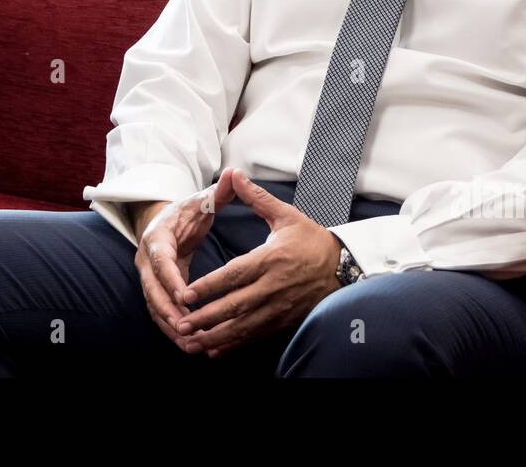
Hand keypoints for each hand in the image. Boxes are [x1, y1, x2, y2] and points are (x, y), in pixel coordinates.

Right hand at [133, 169, 238, 351]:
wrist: (166, 221)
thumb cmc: (186, 211)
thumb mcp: (202, 200)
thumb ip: (219, 191)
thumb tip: (235, 173)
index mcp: (158, 237)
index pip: (160, 260)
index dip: (170, 278)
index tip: (184, 295)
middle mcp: (147, 260)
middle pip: (152, 290)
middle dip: (167, 311)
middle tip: (186, 329)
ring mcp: (149, 278)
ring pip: (154, 307)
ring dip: (170, 327)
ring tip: (191, 344)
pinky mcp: (157, 291)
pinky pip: (162, 313)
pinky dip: (173, 329)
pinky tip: (191, 344)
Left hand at [175, 169, 342, 357]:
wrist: (344, 267)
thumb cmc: (312, 240)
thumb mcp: (285, 215)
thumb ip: (256, 197)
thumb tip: (234, 174)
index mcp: (270, 259)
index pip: (235, 274)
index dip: (210, 286)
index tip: (186, 294)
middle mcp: (273, 286)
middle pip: (235, 305)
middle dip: (206, 317)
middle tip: (181, 324)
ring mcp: (279, 307)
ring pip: (243, 326)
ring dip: (216, 336)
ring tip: (191, 343)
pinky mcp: (284, 321)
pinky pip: (255, 336)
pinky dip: (234, 344)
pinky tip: (215, 350)